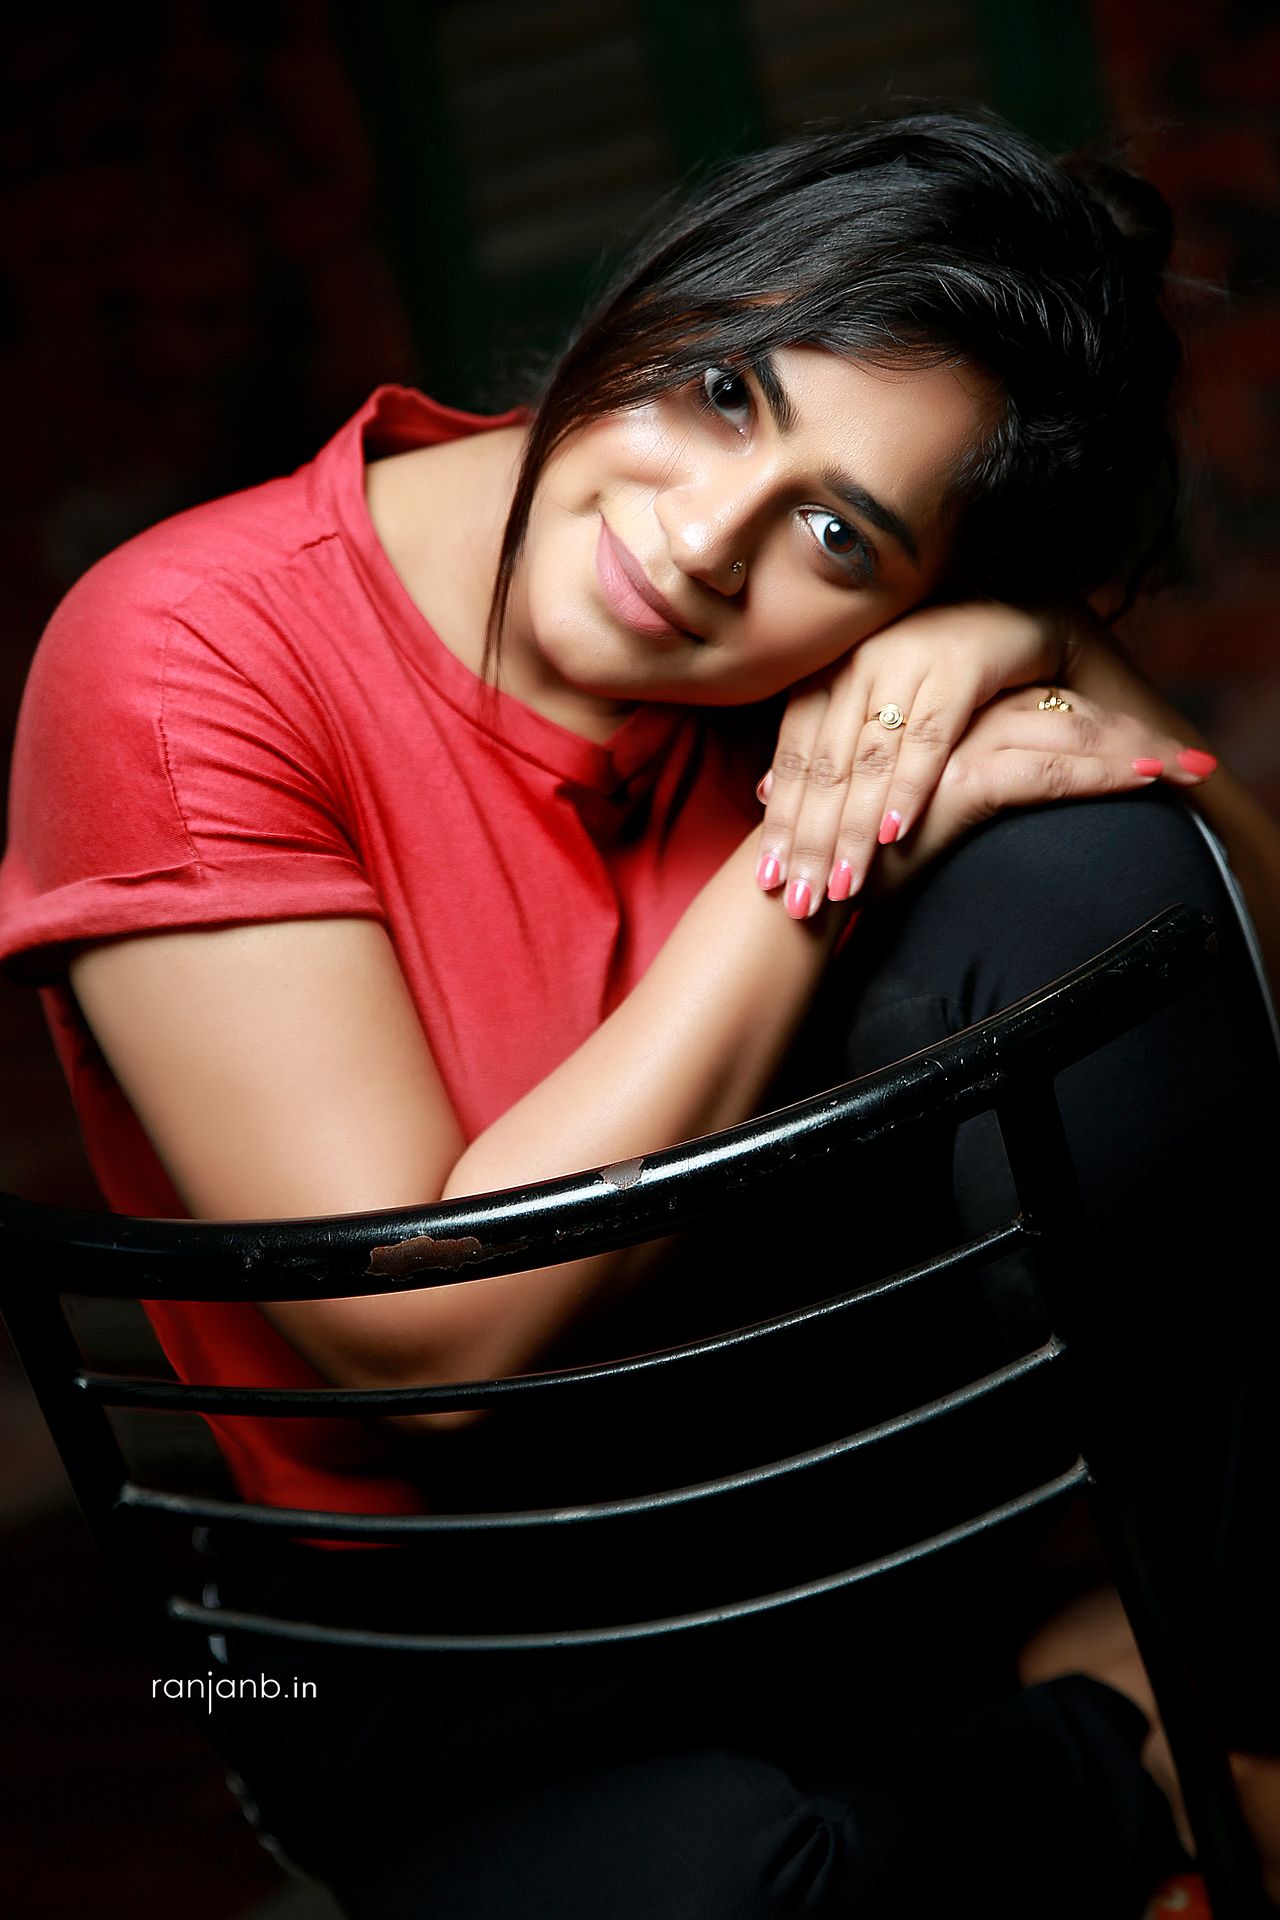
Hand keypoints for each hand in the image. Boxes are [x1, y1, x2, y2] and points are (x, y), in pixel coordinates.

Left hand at [754, 599, 1070, 917]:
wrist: (1012, 618)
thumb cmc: (932, 674)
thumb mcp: (870, 706)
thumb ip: (822, 747)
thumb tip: (760, 794)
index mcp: (829, 675)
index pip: (793, 756)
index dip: (779, 820)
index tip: (766, 879)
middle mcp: (859, 664)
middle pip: (824, 765)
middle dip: (810, 839)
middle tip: (798, 900)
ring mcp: (906, 660)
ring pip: (869, 759)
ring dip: (854, 828)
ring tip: (842, 884)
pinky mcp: (959, 666)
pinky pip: (928, 739)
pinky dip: (910, 788)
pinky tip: (895, 834)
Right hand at [872, 681, 1214, 895]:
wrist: (803, 897)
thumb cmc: (845, 866)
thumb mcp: (890, 818)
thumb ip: (929, 791)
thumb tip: (980, 789)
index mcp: (921, 709)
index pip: (1024, 706)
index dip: (1085, 723)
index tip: (1135, 743)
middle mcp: (941, 711)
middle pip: (1051, 710)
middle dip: (1122, 732)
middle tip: (1183, 754)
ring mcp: (951, 741)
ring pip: (1060, 732)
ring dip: (1128, 749)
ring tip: (1183, 766)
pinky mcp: (961, 778)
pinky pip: (1049, 770)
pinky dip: (1102, 775)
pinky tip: (1148, 780)